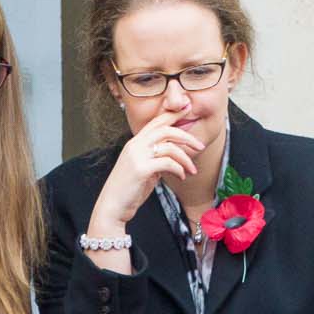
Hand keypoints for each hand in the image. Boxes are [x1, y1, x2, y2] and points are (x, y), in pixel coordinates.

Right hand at [90, 109, 207, 231]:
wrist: (113, 205)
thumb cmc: (129, 189)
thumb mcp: (143, 169)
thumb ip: (155, 159)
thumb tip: (172, 157)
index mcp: (134, 143)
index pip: (155, 122)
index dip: (172, 114)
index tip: (188, 108)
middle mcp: (134, 146)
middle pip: (165, 130)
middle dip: (186, 136)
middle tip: (200, 146)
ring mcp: (137, 157)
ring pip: (169, 146)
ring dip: (186, 158)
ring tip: (192, 170)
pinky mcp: (141, 169)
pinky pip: (168, 163)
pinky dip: (179, 169)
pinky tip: (181, 176)